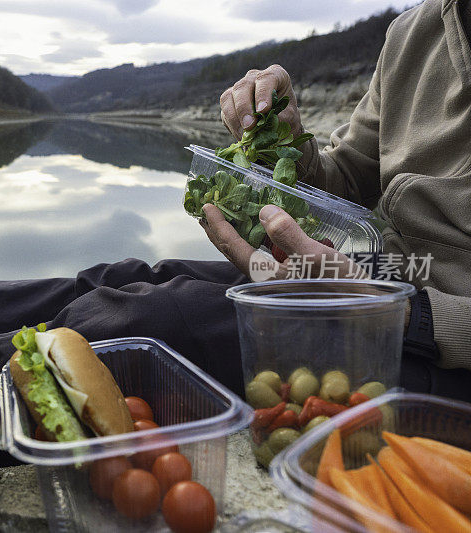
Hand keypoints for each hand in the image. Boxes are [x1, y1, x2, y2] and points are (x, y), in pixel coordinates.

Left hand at [200, 203, 364, 280]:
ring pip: (250, 253)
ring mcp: (280, 277)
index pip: (234, 249)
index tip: (206, 208)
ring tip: (229, 215)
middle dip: (220, 232)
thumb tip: (263, 211)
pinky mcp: (293, 274)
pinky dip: (259, 237)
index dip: (219, 228)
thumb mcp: (317, 255)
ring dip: (237, 234)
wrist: (368, 308)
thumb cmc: (342, 285)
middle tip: (207, 212)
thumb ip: (288, 234)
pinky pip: (267, 253)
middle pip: (236, 253)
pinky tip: (263, 227)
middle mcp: (268, 279)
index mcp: (268, 276)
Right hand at [220, 64, 302, 139]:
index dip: (263, 94)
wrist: (277, 127)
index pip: (266, 78)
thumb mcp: (290, 119)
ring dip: (235, 118)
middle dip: (244, 108)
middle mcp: (254, 78)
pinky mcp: (228, 102)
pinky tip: (241, 135)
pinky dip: (232, 125)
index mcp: (275, 75)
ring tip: (244, 135)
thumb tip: (265, 123)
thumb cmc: (286, 118)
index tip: (263, 111)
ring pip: (229, 97)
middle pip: (242, 86)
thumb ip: (281, 119)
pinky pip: (224, 111)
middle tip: (249, 126)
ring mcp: (239, 89)